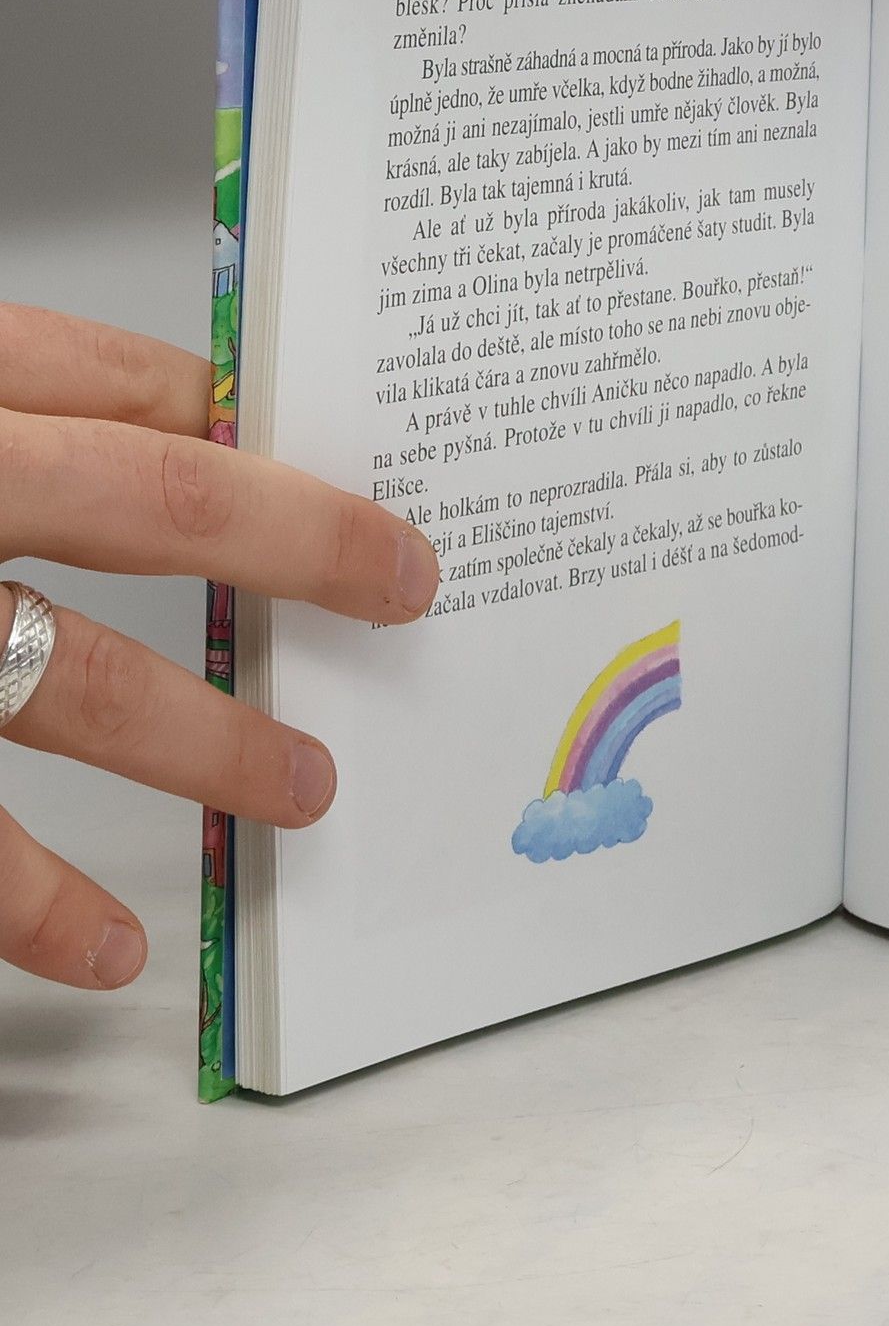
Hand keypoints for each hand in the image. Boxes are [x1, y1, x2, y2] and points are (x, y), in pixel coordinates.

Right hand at [0, 305, 439, 990]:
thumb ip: (26, 411)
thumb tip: (197, 431)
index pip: (125, 381)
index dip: (249, 425)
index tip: (343, 470)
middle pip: (155, 502)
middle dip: (305, 546)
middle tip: (412, 590)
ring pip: (76, 679)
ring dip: (211, 739)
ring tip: (310, 784)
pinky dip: (35, 901)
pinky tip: (110, 945)